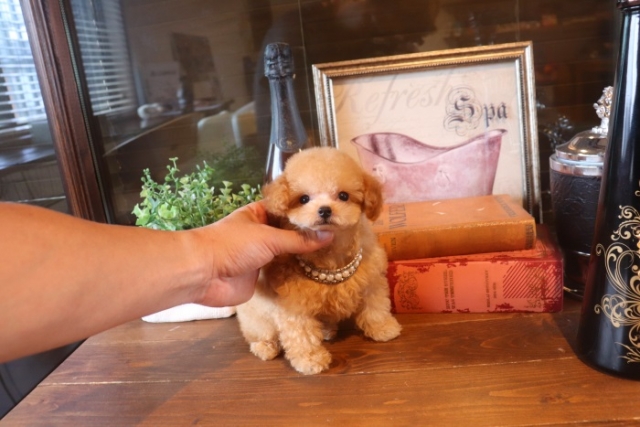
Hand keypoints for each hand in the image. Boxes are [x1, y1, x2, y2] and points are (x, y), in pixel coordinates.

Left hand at [192, 201, 332, 305]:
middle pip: (289, 233)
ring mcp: (260, 256)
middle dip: (308, 235)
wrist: (203, 274)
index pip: (286, 209)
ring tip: (334, 254)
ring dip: (303, 256)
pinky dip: (296, 274)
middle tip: (337, 235)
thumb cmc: (231, 245)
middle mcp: (260, 234)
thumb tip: (328, 235)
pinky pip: (282, 274)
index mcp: (258, 215)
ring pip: (286, 254)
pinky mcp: (260, 277)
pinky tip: (317, 273)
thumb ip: (299, 239)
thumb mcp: (268, 237)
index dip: (305, 211)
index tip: (328, 212)